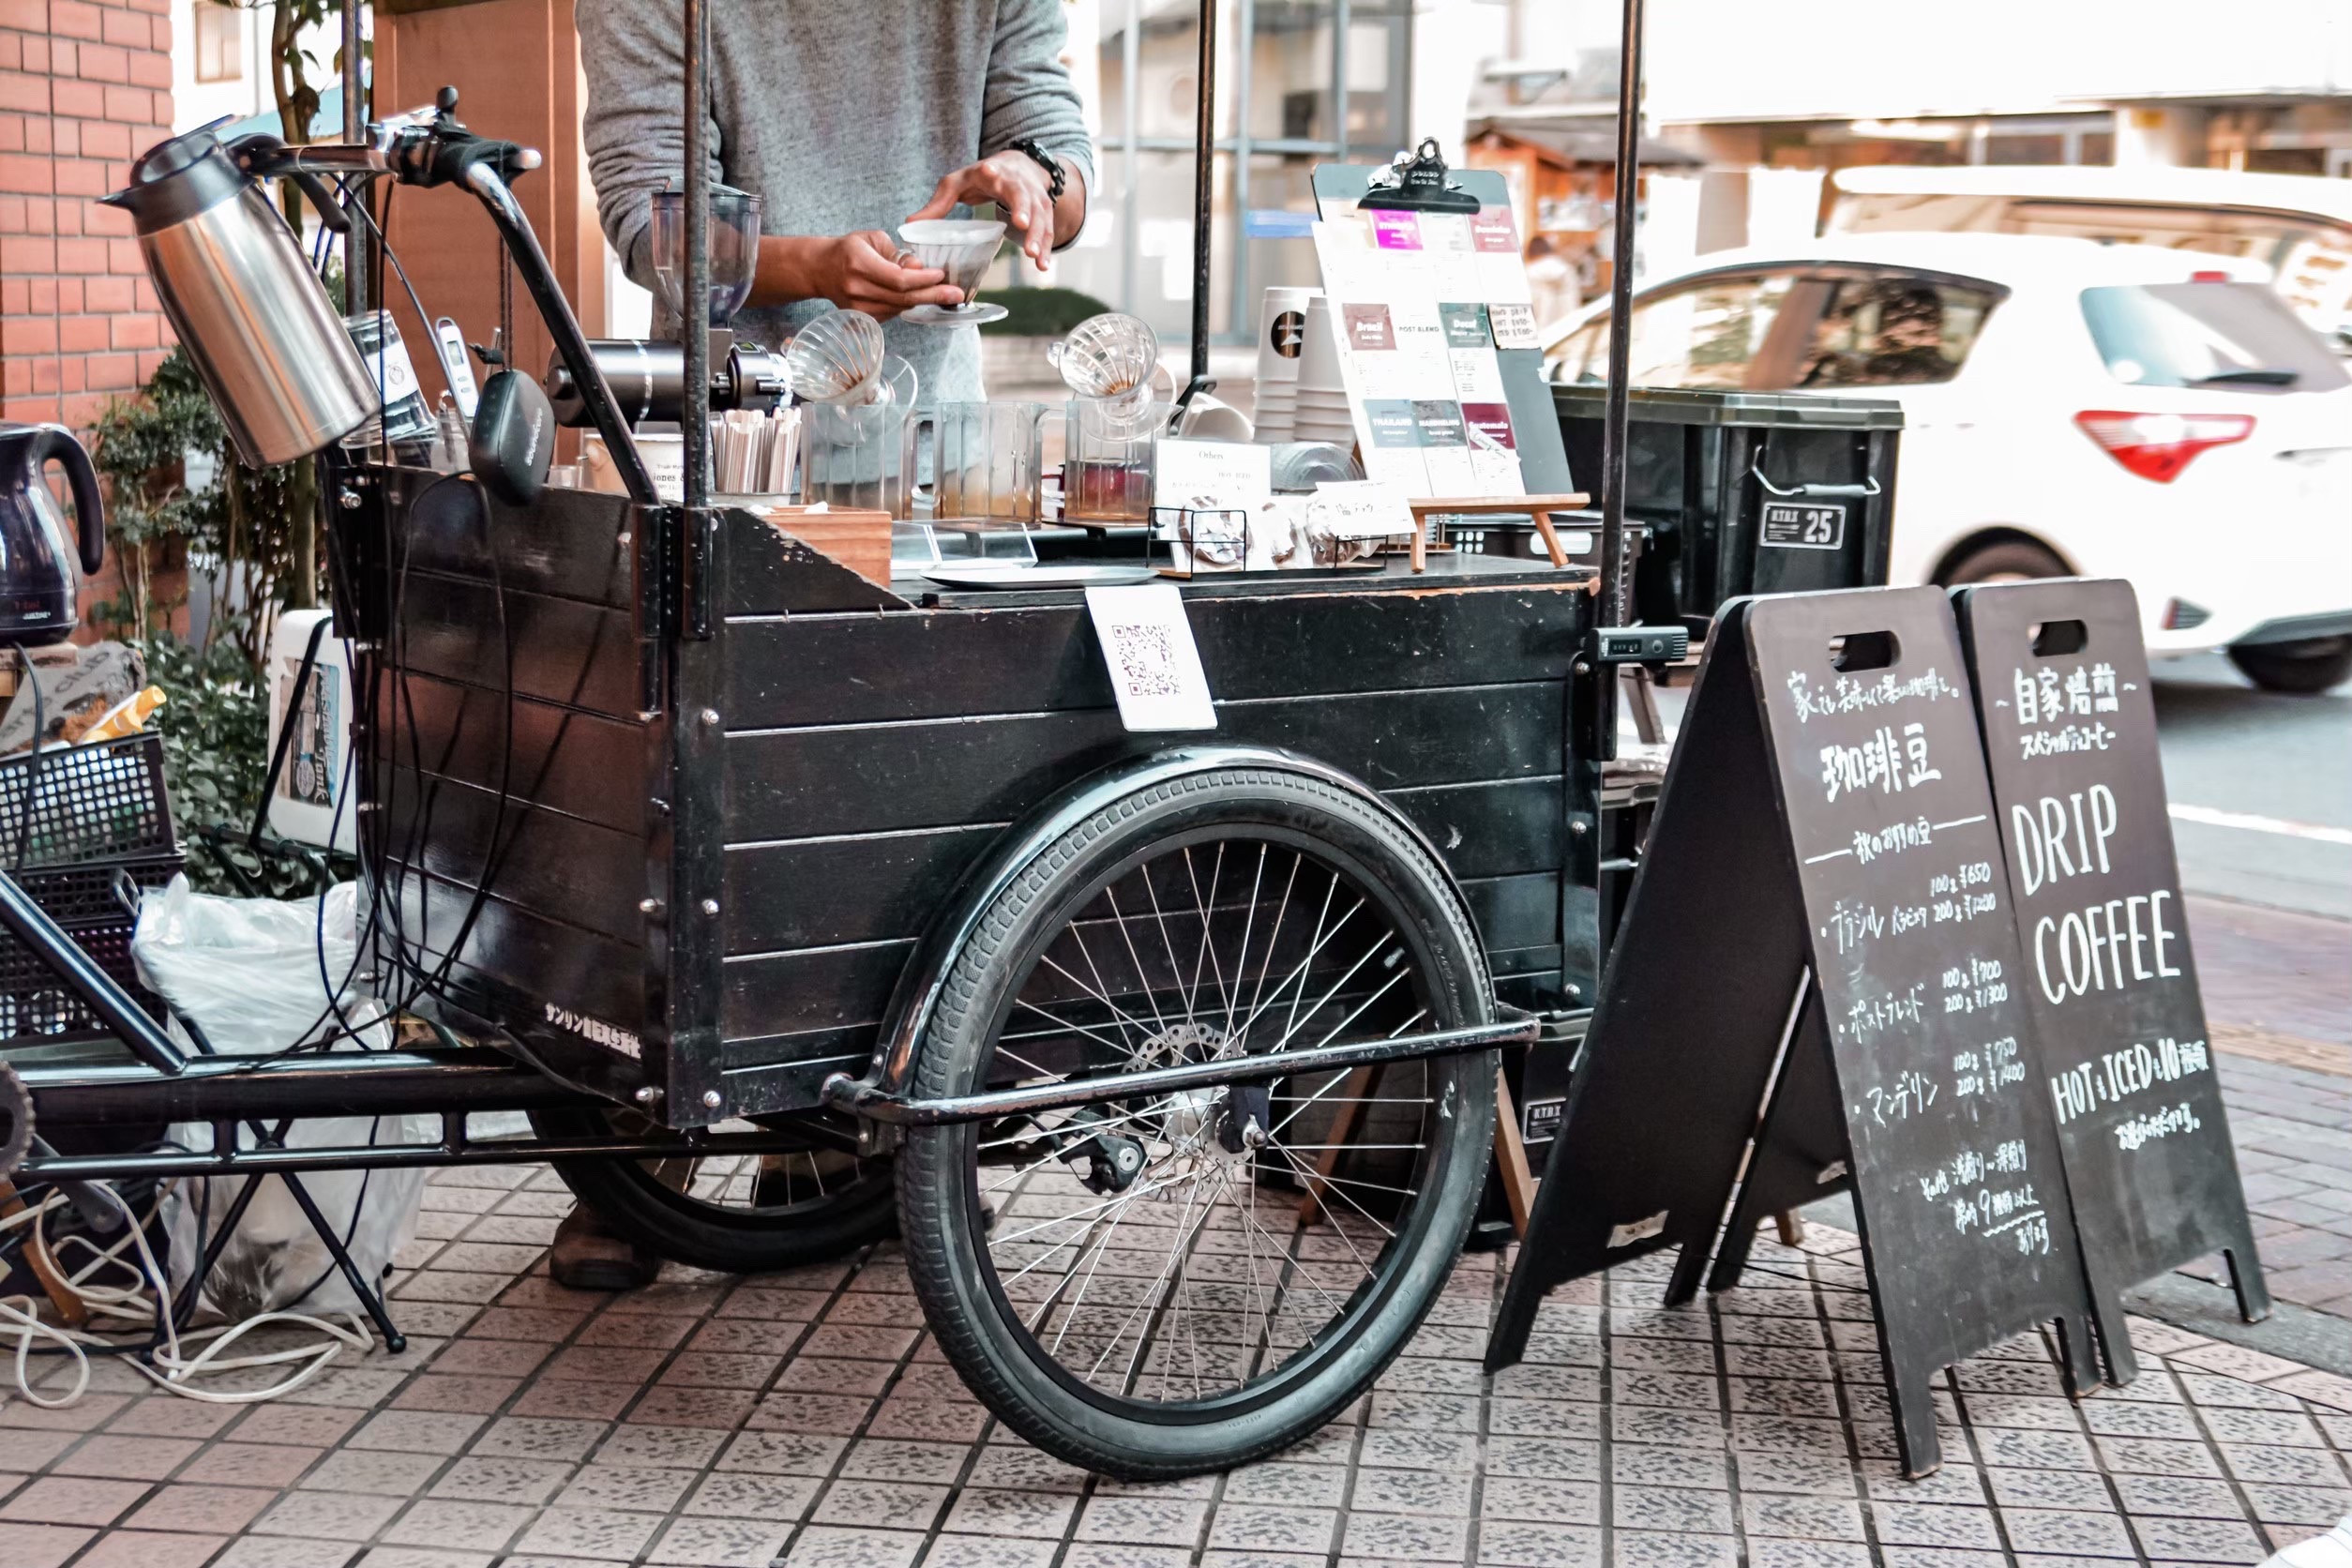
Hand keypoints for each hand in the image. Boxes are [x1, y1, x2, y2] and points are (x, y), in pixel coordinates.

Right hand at [808, 230, 960, 318]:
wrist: (820, 270)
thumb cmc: (848, 250)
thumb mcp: (872, 239)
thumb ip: (897, 253)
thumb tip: (919, 267)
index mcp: (859, 263)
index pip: (898, 278)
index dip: (923, 279)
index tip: (940, 275)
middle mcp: (857, 288)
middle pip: (903, 298)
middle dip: (933, 295)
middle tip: (956, 294)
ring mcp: (858, 307)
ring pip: (900, 308)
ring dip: (923, 301)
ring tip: (944, 294)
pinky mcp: (861, 318)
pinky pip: (892, 313)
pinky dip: (908, 305)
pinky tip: (919, 297)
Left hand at [909, 151, 1060, 269]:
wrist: (1018, 165)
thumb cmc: (981, 177)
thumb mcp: (956, 184)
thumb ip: (937, 204)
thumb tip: (909, 225)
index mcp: (992, 172)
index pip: (992, 171)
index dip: (992, 174)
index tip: (990, 173)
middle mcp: (1016, 182)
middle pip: (1022, 195)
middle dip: (1024, 212)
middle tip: (1022, 228)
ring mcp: (1033, 196)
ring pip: (1040, 216)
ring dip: (1038, 237)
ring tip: (1034, 258)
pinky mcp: (1043, 210)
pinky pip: (1047, 229)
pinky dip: (1046, 248)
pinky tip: (1042, 266)